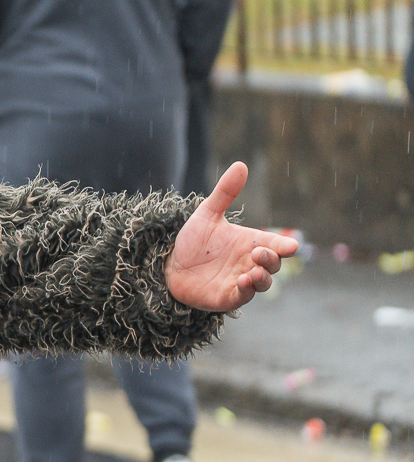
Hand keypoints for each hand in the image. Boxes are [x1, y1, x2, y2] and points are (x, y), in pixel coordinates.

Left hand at [164, 162, 298, 311]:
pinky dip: (246, 290)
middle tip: (259, 251)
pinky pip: (243, 296)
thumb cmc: (194, 241)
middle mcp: (250, 263)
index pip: (276, 245)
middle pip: (272, 264)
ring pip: (263, 283)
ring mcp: (241, 281)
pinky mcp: (228, 297)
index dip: (285, 246)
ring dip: (262, 278)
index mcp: (251, 243)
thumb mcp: (207, 214)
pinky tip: (242, 281)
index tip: (291, 245)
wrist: (169, 265)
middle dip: (271, 259)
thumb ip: (225, 193)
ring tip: (254, 271)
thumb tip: (241, 165)